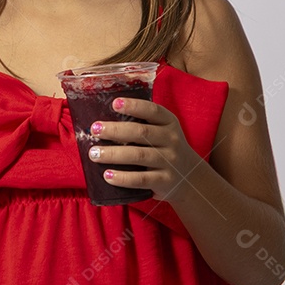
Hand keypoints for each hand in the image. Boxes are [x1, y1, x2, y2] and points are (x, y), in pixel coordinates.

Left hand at [88, 97, 202, 203]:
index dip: (134, 106)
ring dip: (114, 154)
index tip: (114, 103)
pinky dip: (123, 178)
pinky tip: (107, 175)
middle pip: (141, 132)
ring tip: (94, 153)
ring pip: (139, 155)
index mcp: (169, 123)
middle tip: (94, 129)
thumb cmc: (166, 149)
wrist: (190, 179)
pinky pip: (141, 179)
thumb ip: (142, 124)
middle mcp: (171, 140)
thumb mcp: (163, 131)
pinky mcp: (164, 181)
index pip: (152, 111)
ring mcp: (169, 161)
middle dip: (115, 130)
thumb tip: (103, 121)